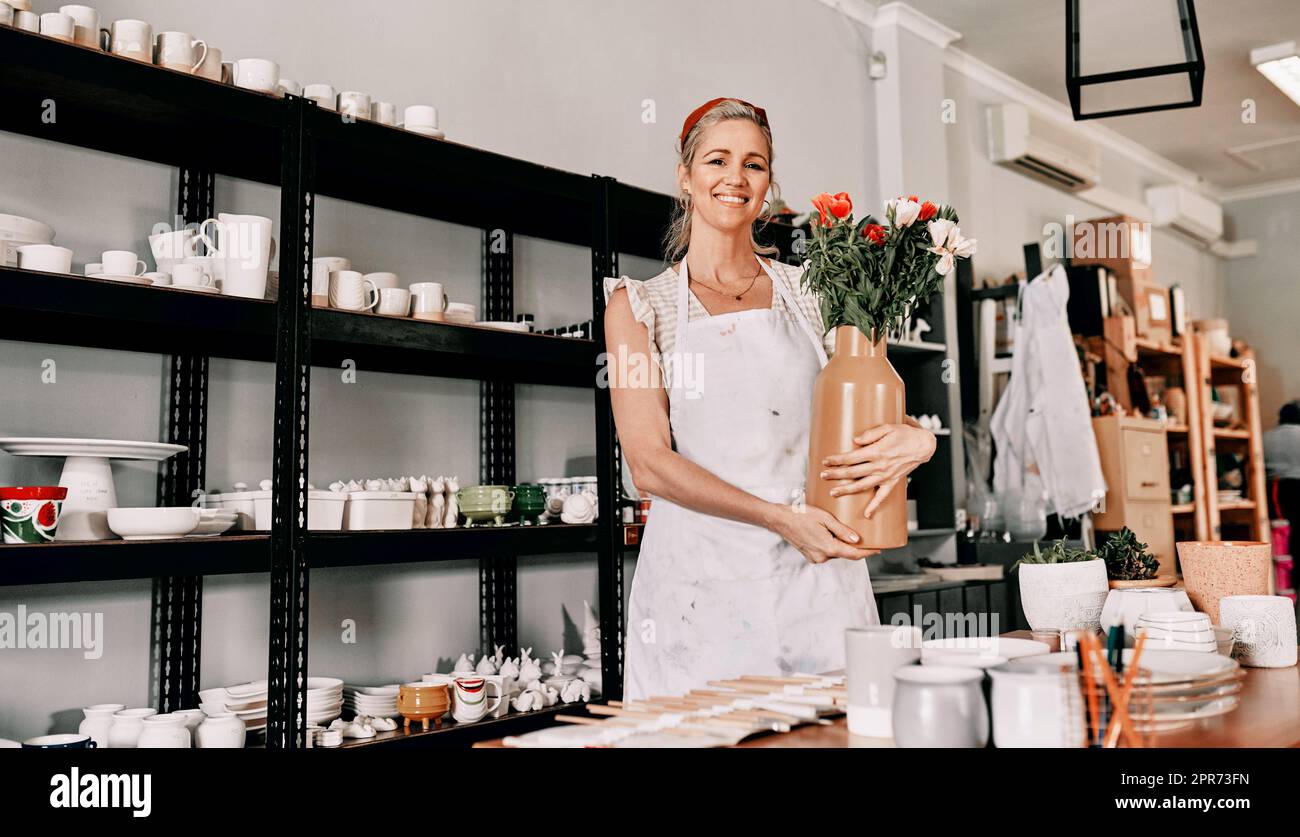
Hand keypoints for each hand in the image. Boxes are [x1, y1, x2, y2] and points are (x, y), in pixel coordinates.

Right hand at [767, 503, 878, 564]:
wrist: (780, 520)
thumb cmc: (800, 515)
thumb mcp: (825, 518)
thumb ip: (842, 530)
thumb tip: (857, 540)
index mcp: (828, 548)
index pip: (854, 554)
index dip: (868, 552)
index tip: (879, 549)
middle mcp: (822, 556)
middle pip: (845, 553)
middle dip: (854, 546)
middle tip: (864, 535)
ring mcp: (815, 557)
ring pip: (835, 552)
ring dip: (842, 544)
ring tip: (845, 532)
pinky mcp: (810, 555)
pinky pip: (826, 551)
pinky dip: (832, 544)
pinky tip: (831, 534)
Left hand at [818, 421, 936, 518]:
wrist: (923, 446)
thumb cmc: (905, 434)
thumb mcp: (888, 427)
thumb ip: (871, 434)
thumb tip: (855, 440)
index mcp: (876, 452)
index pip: (851, 458)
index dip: (837, 460)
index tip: (825, 461)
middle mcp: (879, 466)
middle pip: (853, 472)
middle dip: (836, 474)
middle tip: (822, 476)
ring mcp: (886, 476)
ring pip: (862, 485)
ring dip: (847, 489)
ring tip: (833, 492)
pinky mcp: (893, 482)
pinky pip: (882, 497)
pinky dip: (874, 506)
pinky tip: (866, 514)